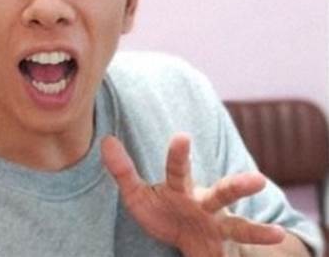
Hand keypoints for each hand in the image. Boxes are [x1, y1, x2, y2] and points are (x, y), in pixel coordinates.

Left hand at [101, 134, 286, 256]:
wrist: (190, 243)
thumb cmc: (164, 214)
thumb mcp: (138, 195)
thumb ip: (123, 171)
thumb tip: (106, 140)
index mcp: (182, 189)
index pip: (179, 170)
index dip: (179, 155)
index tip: (182, 136)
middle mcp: (206, 204)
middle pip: (224, 193)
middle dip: (239, 186)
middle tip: (258, 179)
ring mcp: (219, 226)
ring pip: (240, 223)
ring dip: (257, 229)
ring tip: (274, 230)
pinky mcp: (226, 245)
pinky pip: (243, 247)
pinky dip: (258, 244)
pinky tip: (276, 241)